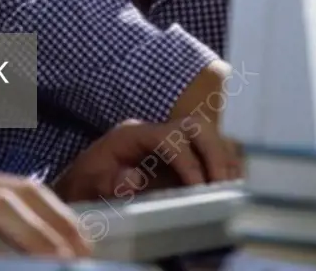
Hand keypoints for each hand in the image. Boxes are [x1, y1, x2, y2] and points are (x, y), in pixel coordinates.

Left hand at [52, 118, 242, 202]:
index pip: (170, 137)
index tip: (199, 188)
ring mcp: (169, 139)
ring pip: (207, 135)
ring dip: (222, 159)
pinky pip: (208, 151)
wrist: (84, 182)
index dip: (188, 161)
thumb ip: (108, 183)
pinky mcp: (178, 154)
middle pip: (194, 126)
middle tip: (222, 187)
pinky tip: (228, 187)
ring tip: (230, 189)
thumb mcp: (88, 185)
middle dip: (214, 154)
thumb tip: (133, 179)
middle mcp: (155, 131)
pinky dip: (222, 165)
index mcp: (134, 134)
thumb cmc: (87, 184)